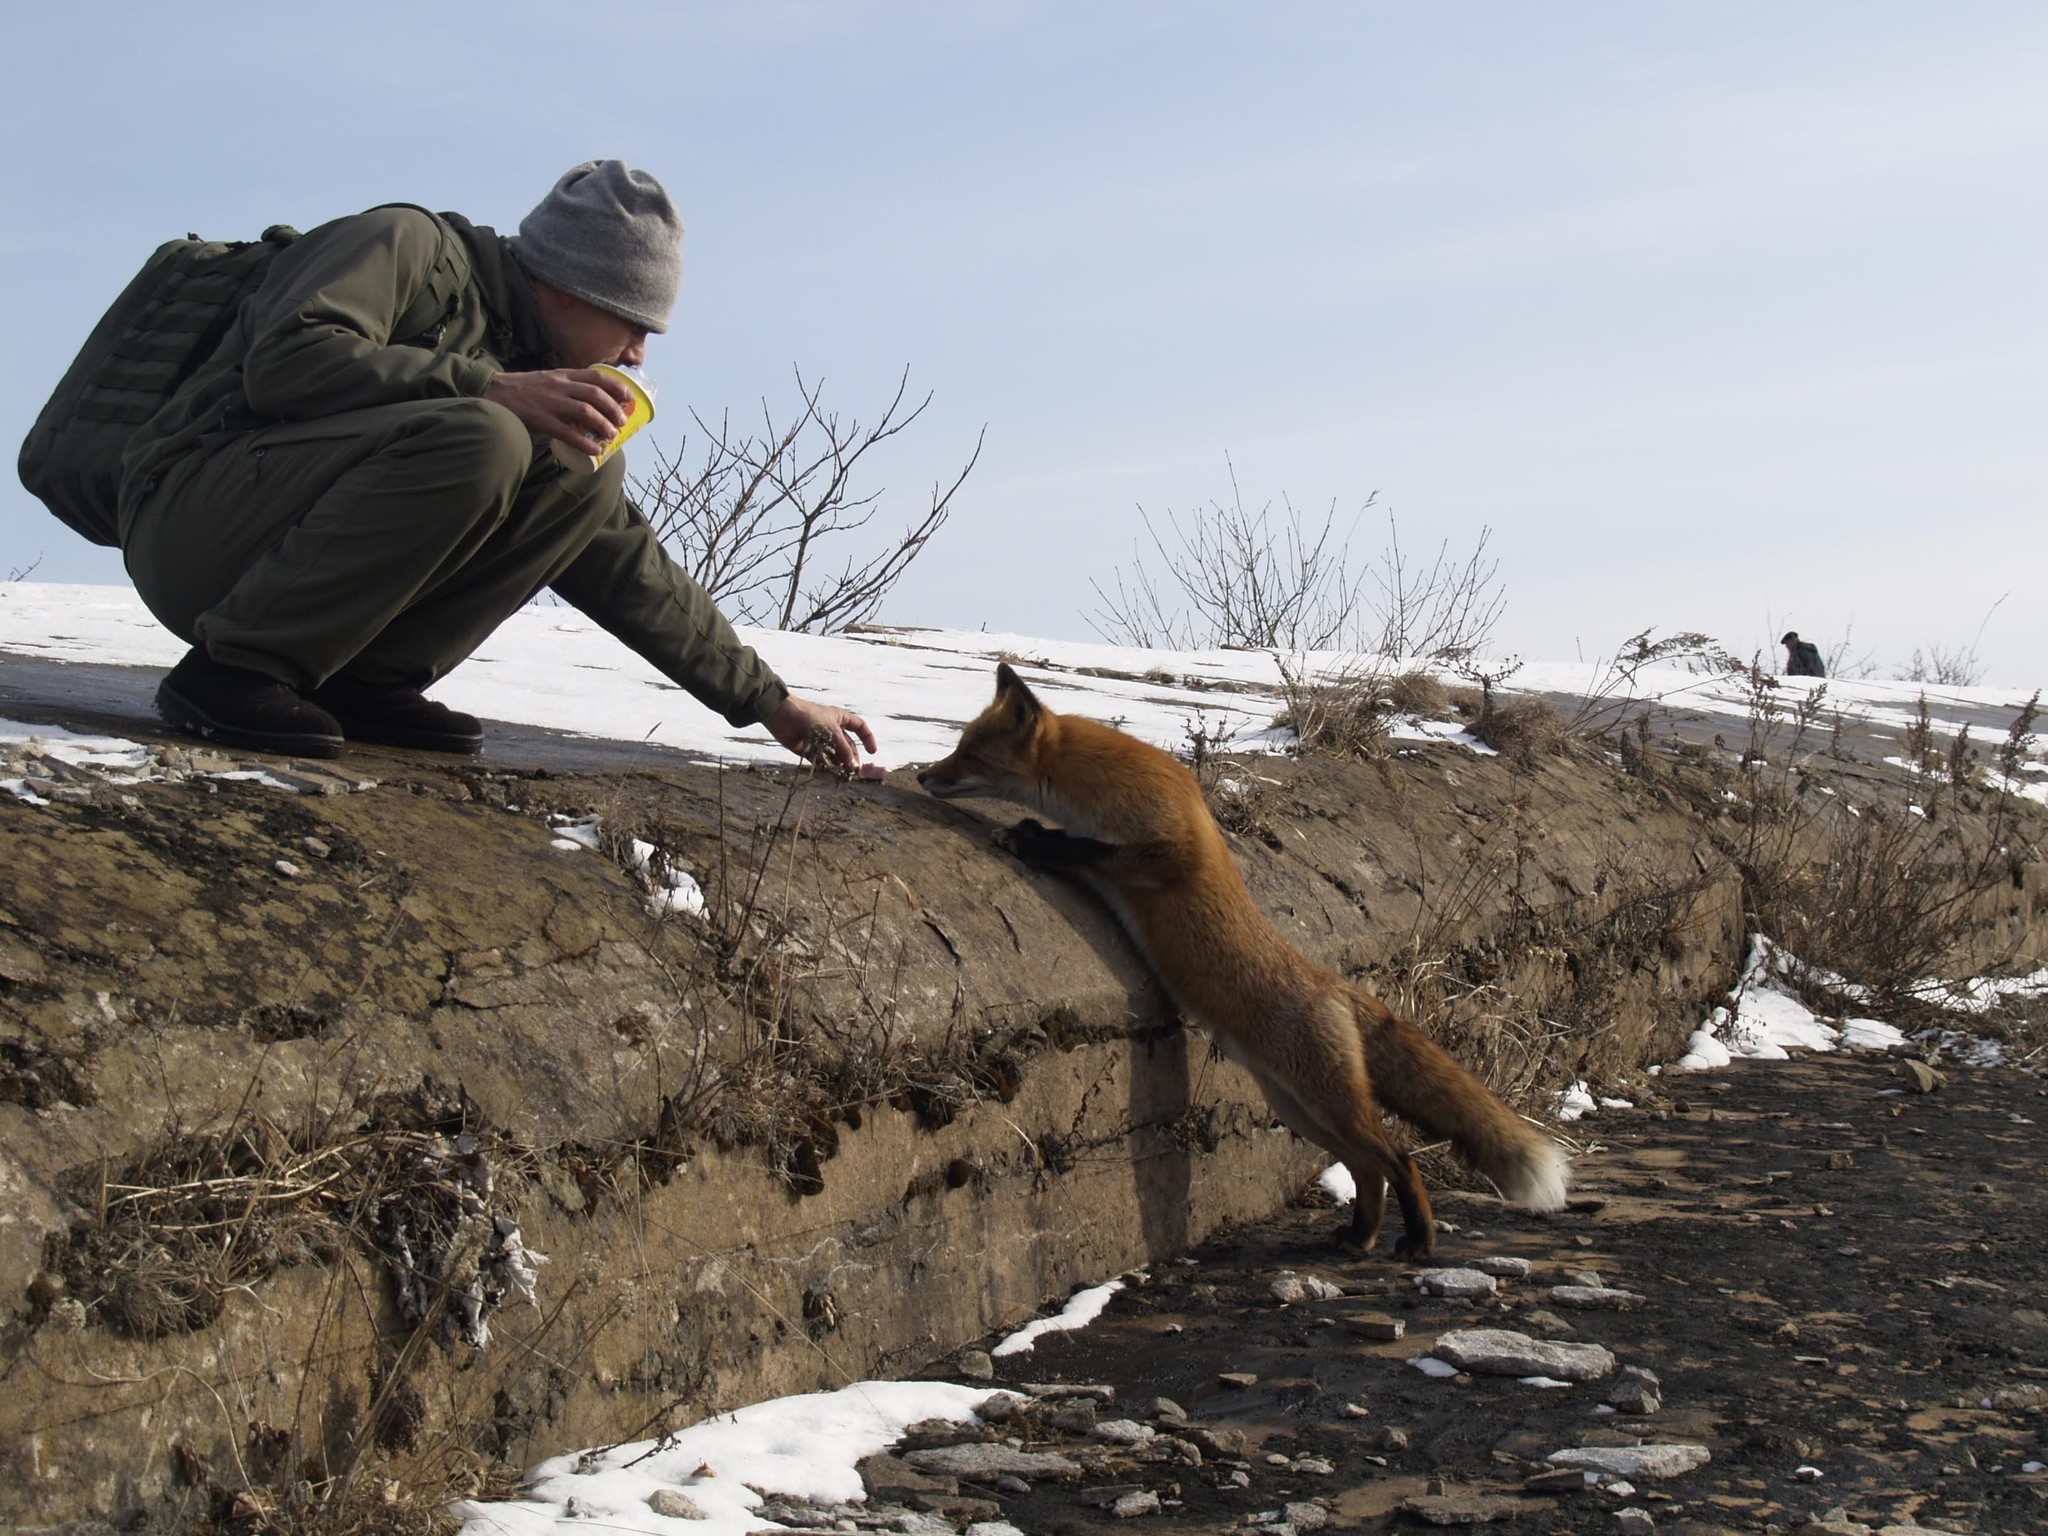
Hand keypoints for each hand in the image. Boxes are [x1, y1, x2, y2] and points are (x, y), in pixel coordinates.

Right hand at [484, 367, 631, 452]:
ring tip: (612, 435)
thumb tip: (593, 403)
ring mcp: (550, 402)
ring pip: (585, 411)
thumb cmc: (524, 389)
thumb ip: (568, 387)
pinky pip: (567, 432)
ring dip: (603, 424)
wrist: (494, 392)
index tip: (629, 397)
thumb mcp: (549, 379)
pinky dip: (584, 442)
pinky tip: (595, 450)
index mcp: (563, 375)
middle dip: (613, 408)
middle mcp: (559, 386)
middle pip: (595, 394)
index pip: (597, 376)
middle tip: (622, 421)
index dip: (617, 386)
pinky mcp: (541, 419)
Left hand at [763, 694, 878, 774]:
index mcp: (839, 719)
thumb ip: (844, 749)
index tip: (872, 752)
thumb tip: (855, 766)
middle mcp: (831, 729)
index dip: (867, 738)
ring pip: (834, 754)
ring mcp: (819, 739)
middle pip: (847, 745)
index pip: (859, 727)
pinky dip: (825, 766)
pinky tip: (829, 772)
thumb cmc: (809, 716)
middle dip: (852, 757)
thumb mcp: (832, 731)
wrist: (782, 716)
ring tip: (843, 774)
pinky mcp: (807, 748)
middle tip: (854, 771)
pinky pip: (820, 759)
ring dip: (839, 763)